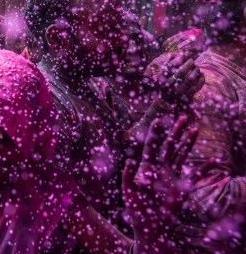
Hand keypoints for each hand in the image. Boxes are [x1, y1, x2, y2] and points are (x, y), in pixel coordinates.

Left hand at [123, 115, 211, 252]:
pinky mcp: (183, 188)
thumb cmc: (136, 209)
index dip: (154, 134)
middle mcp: (161, 168)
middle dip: (176, 132)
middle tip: (183, 117)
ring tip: (196, 129)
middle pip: (170, 146)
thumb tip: (130, 160)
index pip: (151, 147)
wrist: (150, 225)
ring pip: (182, 155)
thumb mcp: (128, 192)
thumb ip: (127, 177)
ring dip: (189, 142)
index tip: (158, 120)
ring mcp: (173, 176)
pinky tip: (215, 160)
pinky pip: (196, 175)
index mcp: (147, 167)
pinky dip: (205, 168)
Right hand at [159, 52, 204, 105]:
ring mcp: (179, 91)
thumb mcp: (164, 75)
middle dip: (189, 64)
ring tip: (197, 68)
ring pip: (190, 78)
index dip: (179, 59)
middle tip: (192, 62)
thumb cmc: (167, 84)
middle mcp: (170, 85)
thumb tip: (178, 54)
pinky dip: (201, 80)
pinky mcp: (187, 96)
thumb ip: (170, 64)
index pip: (171, 66)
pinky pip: (196, 86)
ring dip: (195, 71)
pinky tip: (201, 75)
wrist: (167, 102)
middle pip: (181, 71)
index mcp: (164, 78)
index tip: (184, 56)